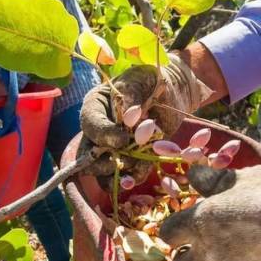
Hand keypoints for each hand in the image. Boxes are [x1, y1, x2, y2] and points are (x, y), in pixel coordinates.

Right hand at [80, 53, 210, 177]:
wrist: (171, 92)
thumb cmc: (149, 80)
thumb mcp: (140, 79)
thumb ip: (132, 95)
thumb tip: (130, 117)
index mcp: (95, 106)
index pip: (90, 123)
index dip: (104, 134)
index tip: (123, 139)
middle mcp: (98, 129)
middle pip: (89, 153)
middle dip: (106, 162)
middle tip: (126, 161)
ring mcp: (112, 147)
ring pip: (104, 170)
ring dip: (116, 176)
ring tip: (129, 181)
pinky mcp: (130, 158)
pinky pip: (125, 174)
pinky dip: (134, 176)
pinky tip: (141, 175)